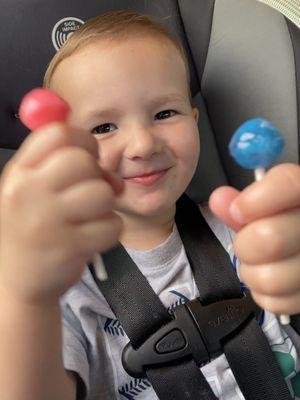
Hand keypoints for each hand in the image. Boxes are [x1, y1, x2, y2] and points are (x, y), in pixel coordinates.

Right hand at [0, 123, 122, 303]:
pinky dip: (110, 231)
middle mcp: (28, 192)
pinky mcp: (69, 248)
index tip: (89, 156)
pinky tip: (92, 238)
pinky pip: (112, 225)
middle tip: (94, 191)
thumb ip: (57, 163)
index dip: (83, 141)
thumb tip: (98, 149)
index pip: (57, 134)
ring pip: (102, 193)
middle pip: (82, 160)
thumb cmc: (32, 229)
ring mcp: (48, 222)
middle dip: (97, 175)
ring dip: (105, 207)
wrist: (19, 282)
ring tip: (90, 218)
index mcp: (19, 173)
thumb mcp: (30, 190)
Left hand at [209, 163, 299, 315]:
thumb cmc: (272, 221)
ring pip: (271, 279)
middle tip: (247, 240)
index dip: (257, 199)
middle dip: (245, 243)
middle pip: (271, 238)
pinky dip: (263, 293)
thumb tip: (219, 200)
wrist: (288, 248)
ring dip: (252, 271)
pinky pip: (277, 302)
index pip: (289, 183)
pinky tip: (268, 275)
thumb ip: (239, 201)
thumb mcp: (257, 204)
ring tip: (257, 261)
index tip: (238, 210)